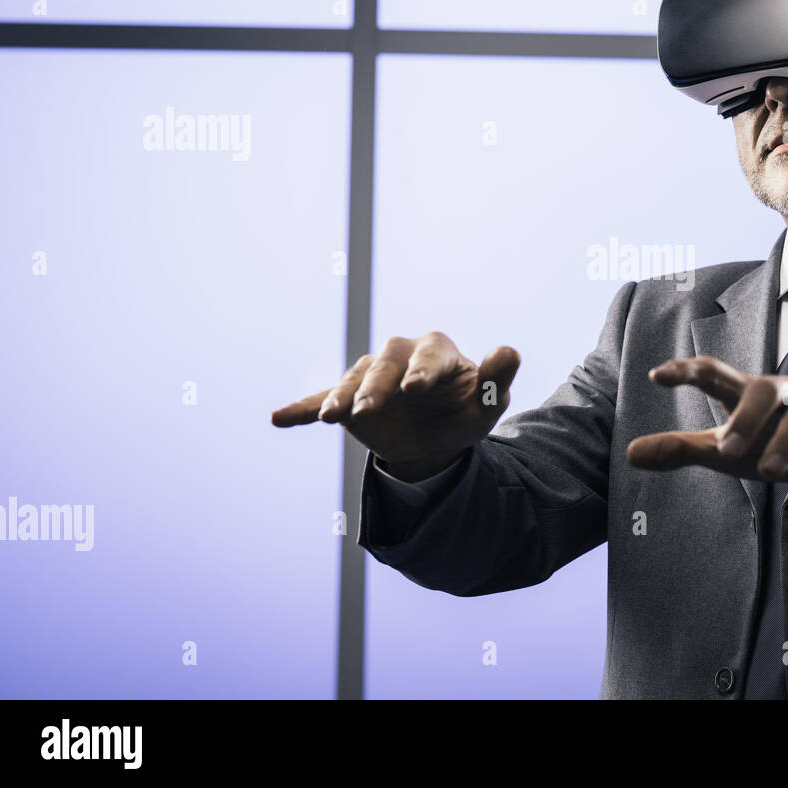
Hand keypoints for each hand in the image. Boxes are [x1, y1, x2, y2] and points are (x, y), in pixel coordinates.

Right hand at [270, 333, 520, 473]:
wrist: (438, 436)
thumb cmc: (467, 411)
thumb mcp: (487, 404)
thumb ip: (498, 379)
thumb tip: (509, 352)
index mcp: (437, 350)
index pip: (429, 356)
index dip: (422, 372)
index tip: (413, 391)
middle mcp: (400, 355)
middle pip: (383, 366)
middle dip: (374, 388)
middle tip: (365, 412)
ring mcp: (371, 375)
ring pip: (352, 380)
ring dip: (341, 398)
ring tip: (329, 418)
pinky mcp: (349, 398)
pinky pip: (322, 400)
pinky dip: (302, 409)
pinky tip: (279, 419)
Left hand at [626, 355, 787, 503]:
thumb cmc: (772, 444)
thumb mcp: (726, 450)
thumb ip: (682, 449)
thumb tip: (630, 454)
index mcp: (749, 393)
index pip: (715, 373)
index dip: (687, 372)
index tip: (656, 375)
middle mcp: (786, 392)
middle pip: (764, 391)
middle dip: (745, 418)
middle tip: (724, 451)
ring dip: (786, 442)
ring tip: (768, 472)